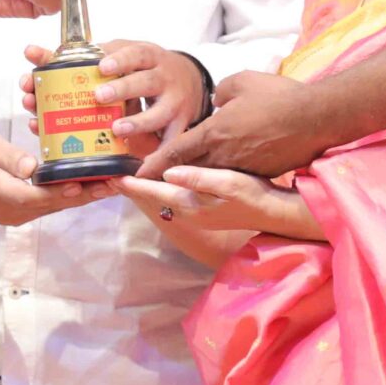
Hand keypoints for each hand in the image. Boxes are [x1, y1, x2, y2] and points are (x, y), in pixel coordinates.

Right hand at [0, 131, 113, 227]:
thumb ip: (7, 157)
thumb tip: (31, 167)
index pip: (35, 196)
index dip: (62, 191)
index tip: (86, 182)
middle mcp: (8, 210)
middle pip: (51, 204)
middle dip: (84, 194)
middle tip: (114, 183)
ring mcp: (13, 215)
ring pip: (52, 207)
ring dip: (81, 196)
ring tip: (110, 184)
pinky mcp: (16, 213)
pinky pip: (45, 206)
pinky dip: (67, 196)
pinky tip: (88, 187)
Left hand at [22, 40, 203, 151]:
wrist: (189, 80)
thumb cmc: (141, 68)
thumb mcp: (118, 55)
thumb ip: (76, 58)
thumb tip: (31, 52)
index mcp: (146, 56)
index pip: (133, 53)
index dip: (118, 59)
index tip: (100, 66)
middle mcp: (163, 77)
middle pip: (145, 82)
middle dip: (122, 89)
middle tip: (98, 97)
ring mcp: (175, 102)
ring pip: (159, 113)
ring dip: (137, 123)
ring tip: (115, 130)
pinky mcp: (181, 126)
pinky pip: (172, 144)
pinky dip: (157, 158)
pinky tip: (140, 168)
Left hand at [120, 167, 322, 239]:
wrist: (275, 213)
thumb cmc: (255, 195)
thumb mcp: (229, 182)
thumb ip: (199, 178)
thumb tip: (169, 171)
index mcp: (190, 203)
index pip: (153, 190)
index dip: (132, 182)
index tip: (110, 175)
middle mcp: (188, 210)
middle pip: (153, 195)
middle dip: (133, 184)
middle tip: (110, 173)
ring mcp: (195, 211)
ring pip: (162, 195)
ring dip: (146, 185)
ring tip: (128, 172)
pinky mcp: (203, 206)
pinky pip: (174, 194)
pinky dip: (161, 185)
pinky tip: (160, 175)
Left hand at [138, 70, 320, 177]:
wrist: (317, 120)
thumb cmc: (279, 97)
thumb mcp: (242, 82)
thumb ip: (220, 91)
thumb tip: (215, 102)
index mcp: (215, 133)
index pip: (176, 152)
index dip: (154, 163)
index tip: (136, 173)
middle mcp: (224, 156)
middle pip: (187, 170)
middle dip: (165, 176)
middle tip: (145, 180)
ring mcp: (242, 167)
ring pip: (209, 174)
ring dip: (191, 176)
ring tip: (174, 176)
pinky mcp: (259, 172)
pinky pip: (232, 174)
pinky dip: (218, 173)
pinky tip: (215, 169)